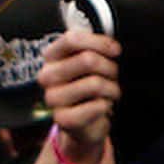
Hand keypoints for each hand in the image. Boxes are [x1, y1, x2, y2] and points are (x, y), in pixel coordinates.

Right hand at [38, 28, 121, 163]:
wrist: (84, 124)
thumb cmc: (88, 89)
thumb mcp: (89, 64)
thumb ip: (95, 49)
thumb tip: (112, 46)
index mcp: (52, 56)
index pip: (72, 39)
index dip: (99, 43)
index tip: (115, 50)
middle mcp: (48, 76)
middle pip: (87, 60)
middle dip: (110, 68)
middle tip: (112, 77)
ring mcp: (53, 98)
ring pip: (95, 83)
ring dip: (111, 88)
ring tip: (108, 93)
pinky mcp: (63, 119)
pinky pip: (97, 106)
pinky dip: (107, 105)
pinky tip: (102, 107)